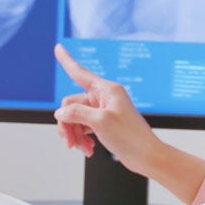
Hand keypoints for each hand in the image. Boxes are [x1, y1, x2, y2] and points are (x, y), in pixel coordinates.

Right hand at [52, 44, 164, 174]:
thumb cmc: (131, 137)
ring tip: (82, 148)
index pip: (80, 72)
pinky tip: (88, 148)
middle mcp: (104, 97)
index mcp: (107, 90)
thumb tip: (60, 113)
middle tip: (70, 142)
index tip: (58, 47)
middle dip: (68, 124)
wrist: (146, 157)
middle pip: (71, 104)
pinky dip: (82, 138)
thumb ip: (76, 113)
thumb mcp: (100, 122)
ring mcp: (103, 111)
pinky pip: (83, 126)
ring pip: (75, 117)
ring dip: (75, 134)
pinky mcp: (103, 123)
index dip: (66, 60)